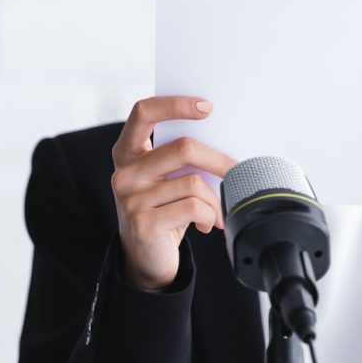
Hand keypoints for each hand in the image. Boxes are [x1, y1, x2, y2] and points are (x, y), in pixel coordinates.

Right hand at [112, 97, 236, 291]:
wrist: (146, 258)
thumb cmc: (163, 211)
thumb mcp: (167, 180)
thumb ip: (182, 160)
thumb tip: (225, 143)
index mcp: (128, 152)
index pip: (144, 112)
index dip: (175, 104)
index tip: (207, 107)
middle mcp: (125, 172)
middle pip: (183, 148)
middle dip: (218, 160)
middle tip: (236, 170)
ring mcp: (131, 198)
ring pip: (193, 182)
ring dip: (215, 199)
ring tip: (216, 211)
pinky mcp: (143, 223)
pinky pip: (193, 207)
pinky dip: (209, 216)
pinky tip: (207, 224)